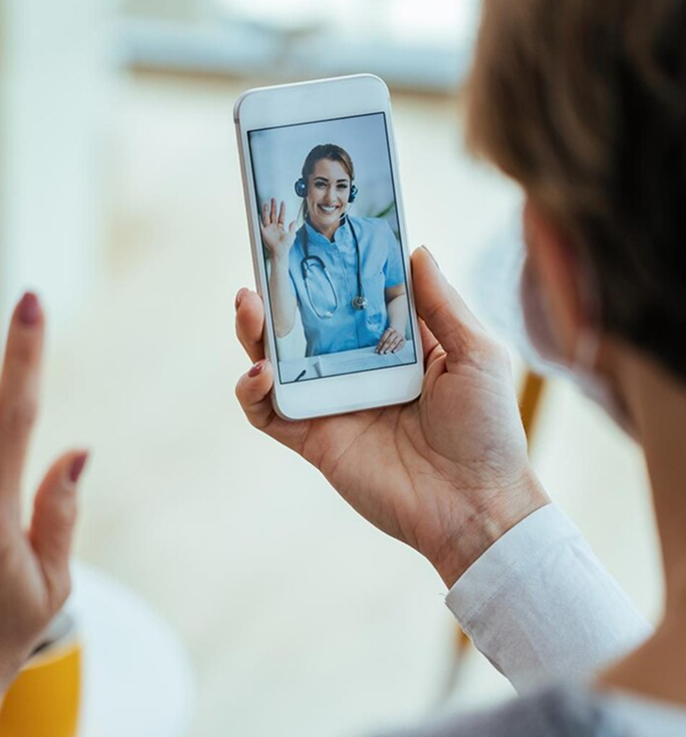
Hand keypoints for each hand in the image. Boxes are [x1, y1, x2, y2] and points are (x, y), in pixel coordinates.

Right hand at [235, 247, 547, 587]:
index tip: (311, 231)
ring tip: (248, 303)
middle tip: (264, 260)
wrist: (476, 505)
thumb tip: (416, 248)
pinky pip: (268, 412)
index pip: (351, 297)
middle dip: (277, 292)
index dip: (329, 266)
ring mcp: (331, 404)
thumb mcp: (477, 354)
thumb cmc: (488, 430)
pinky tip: (259, 373)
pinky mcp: (313, 439)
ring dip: (254, 332)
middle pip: (303, 324)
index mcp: (393, 345)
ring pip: (275, 362)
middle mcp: (356, 369)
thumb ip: (441, 304)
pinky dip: (252, 392)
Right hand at [259, 198, 296, 261]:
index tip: (282, 203)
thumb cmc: (285, 245)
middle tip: (273, 199)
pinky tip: (258, 214)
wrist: (280, 251)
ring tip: (266, 203)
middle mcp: (274, 227)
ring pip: (267, 217)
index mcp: (280, 227)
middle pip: (273, 214)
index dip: (282, 209)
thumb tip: (294, 221)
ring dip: (266, 210)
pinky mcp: (264, 232)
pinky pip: (260, 224)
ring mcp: (269, 229)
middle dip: (273, 206)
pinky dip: (258, 219)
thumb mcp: (292, 235)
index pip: (281, 216)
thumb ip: (292, 227)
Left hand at [375, 326, 405, 353]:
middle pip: (389, 340)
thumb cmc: (390, 333)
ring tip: (386, 352)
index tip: (376, 351)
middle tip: (381, 352)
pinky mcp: (404, 339)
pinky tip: (393, 352)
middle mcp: (395, 332)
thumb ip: (382, 341)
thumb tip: (378, 349)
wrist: (399, 327)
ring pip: (394, 342)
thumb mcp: (386, 334)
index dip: (379, 345)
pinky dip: (397, 348)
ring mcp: (400, 336)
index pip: (383, 338)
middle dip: (384, 347)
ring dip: (390, 348)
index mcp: (389, 330)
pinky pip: (401, 344)